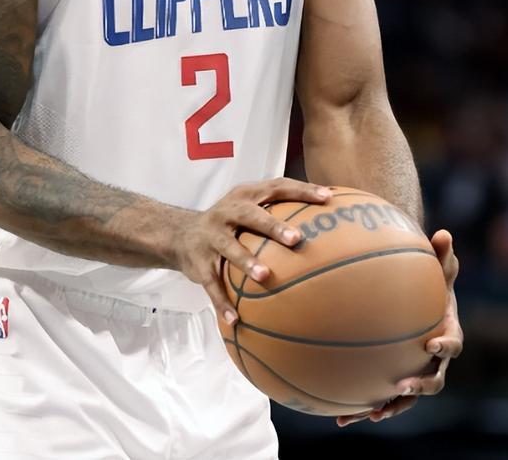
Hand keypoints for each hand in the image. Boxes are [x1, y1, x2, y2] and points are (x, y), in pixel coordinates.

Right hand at [176, 177, 330, 325]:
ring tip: (265, 277)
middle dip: (273, 226)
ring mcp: (211, 236)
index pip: (276, 187)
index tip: (327, 198)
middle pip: (251, 216)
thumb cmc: (229, 223)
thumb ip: (278, 212)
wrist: (180, 235)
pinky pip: (212, 284)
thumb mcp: (248, 208)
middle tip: (296, 238)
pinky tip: (235, 319)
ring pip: (229, 248)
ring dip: (247, 262)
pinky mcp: (199, 262)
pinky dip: (222, 302)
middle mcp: (227, 212)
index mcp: (245, 196)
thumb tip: (325, 223)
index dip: (301, 191)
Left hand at [337, 229, 462, 426]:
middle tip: (402, 386)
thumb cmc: (428, 280)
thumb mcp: (436, 266)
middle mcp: (432, 359)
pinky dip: (361, 407)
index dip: (445, 345)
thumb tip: (443, 232)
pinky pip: (379, 395)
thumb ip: (440, 253)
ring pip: (405, 397)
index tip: (432, 343)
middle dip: (419, 387)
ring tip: (371, 413)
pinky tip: (338, 415)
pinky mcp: (392, 378)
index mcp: (446, 332)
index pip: (452, 343)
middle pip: (433, 380)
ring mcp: (413, 371)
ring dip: (390, 406)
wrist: (418, 298)